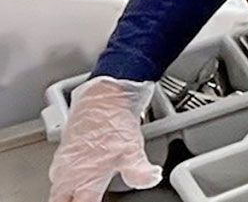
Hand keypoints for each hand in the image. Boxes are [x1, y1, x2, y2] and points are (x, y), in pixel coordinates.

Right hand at [47, 77, 160, 201]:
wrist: (102, 96)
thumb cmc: (114, 121)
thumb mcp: (133, 150)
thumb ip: (140, 172)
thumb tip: (150, 180)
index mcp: (85, 178)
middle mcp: (69, 173)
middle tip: (84, 200)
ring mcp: (63, 162)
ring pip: (57, 190)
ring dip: (66, 195)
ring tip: (80, 195)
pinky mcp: (62, 153)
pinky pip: (58, 175)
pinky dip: (65, 183)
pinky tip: (77, 180)